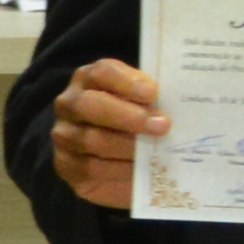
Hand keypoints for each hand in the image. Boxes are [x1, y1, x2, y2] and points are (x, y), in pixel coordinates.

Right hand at [45, 54, 166, 212]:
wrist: (116, 159)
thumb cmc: (135, 121)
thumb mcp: (143, 103)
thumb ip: (153, 99)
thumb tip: (179, 103)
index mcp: (89, 79)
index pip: (102, 72)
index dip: (127, 82)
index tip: (154, 93)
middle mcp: (70, 103)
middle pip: (90, 105)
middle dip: (128, 116)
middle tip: (162, 126)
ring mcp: (64, 135)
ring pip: (91, 140)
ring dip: (128, 147)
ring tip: (154, 153)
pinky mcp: (66, 165)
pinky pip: (91, 168)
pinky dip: (119, 170)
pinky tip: (140, 170)